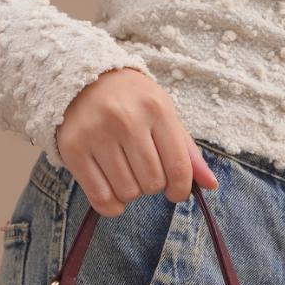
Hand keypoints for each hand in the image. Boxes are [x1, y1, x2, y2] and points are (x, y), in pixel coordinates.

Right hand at [54, 68, 217, 215]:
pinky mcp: (73, 150)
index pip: (178, 166)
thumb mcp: (164, 115)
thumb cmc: (131, 101)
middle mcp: (125, 119)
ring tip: (127, 174)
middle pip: (152, 182)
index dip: (181, 189)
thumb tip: (210, 185)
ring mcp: (96, 134)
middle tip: (145, 172)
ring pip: (127, 192)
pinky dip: (112, 206)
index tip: (176, 192)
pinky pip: (100, 197)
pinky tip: (115, 194)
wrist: (84, 78)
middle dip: (153, 186)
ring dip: (132, 193)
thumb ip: (187, 151)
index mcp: (156, 108)